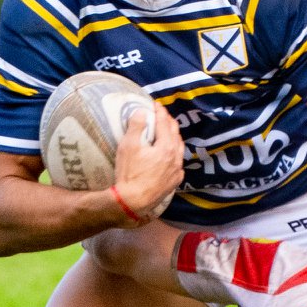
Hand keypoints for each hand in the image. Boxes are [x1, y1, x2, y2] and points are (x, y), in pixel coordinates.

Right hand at [112, 100, 184, 220]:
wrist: (133, 202)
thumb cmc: (129, 173)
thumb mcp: (128, 146)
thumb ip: (136, 126)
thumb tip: (142, 112)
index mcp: (166, 146)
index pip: (164, 123)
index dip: (159, 112)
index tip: (155, 105)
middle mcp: (175, 157)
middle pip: (175, 134)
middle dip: (169, 122)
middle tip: (162, 115)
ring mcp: (177, 171)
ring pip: (179, 149)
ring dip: (173, 138)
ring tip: (168, 132)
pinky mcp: (174, 182)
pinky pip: (178, 163)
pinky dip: (174, 154)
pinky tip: (170, 155)